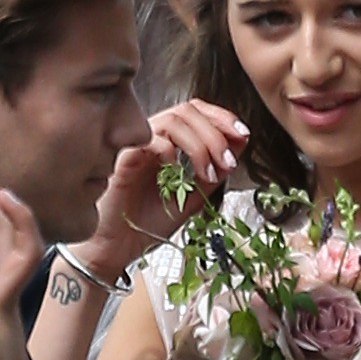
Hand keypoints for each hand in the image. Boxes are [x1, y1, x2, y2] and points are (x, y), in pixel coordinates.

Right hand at [82, 100, 250, 279]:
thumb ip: (213, 173)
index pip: (196, 113)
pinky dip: (171, 152)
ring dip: (199, 144)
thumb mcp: (192, 198)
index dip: (222, 118)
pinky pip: (151, 139)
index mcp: (168, 144)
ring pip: (173, 120)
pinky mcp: (124, 158)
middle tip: (228, 161)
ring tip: (207, 173)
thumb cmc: (146, 225)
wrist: (118, 249)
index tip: (242, 135)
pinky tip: (177, 175)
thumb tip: (238, 147)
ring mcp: (138, 146)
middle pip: (188, 110)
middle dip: (216, 132)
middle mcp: (153, 140)